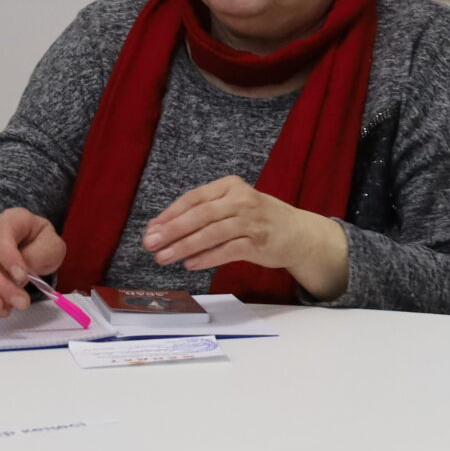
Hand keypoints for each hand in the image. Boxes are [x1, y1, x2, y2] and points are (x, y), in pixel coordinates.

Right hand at [0, 208, 67, 315]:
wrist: (33, 250)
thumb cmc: (42, 245)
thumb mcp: (52, 247)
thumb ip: (40, 255)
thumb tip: (19, 275)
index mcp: (11, 220)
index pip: (1, 233)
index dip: (9, 256)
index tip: (23, 277)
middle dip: (1, 284)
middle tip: (22, 303)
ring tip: (4, 310)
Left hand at [142, 177, 346, 298]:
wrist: (299, 233)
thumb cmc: (259, 220)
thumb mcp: (233, 207)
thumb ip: (201, 214)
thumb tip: (159, 227)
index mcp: (230, 186)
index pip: (194, 198)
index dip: (170, 214)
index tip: (151, 228)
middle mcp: (242, 199)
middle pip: (200, 214)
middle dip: (172, 230)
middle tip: (150, 243)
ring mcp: (252, 220)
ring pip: (212, 232)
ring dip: (185, 246)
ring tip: (164, 258)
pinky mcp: (259, 241)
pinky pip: (228, 250)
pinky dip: (207, 257)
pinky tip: (190, 264)